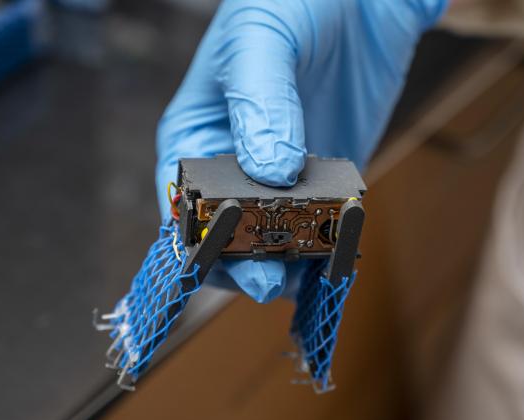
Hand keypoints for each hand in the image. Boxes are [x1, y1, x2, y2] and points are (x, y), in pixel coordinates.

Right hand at [155, 0, 446, 302]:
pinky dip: (330, 245)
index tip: (223, 260)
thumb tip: (271, 174)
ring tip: (311, 267)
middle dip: (245, 262)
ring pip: (274, 242)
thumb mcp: (262, 38)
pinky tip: (341, 252)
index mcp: (195, 134)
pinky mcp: (325, 180)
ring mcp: (281, 178)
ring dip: (290, 261)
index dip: (196, 238)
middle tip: (272, 279)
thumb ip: (260, 102)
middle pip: (226, 236)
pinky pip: (322, 226)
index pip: (182, 203)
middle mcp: (233, 165)